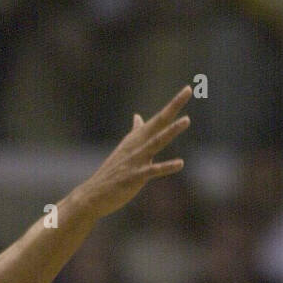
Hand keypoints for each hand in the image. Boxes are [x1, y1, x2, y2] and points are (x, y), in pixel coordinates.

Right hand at [83, 86, 191, 218]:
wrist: (93, 193)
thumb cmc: (112, 172)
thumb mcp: (125, 148)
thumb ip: (135, 132)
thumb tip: (138, 116)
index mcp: (137, 138)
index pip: (159, 118)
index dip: (174, 104)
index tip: (188, 89)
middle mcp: (137, 144)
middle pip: (159, 122)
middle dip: (173, 107)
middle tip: (188, 90)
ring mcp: (136, 160)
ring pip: (157, 142)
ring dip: (171, 131)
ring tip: (186, 120)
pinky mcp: (134, 177)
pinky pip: (153, 171)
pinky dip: (166, 167)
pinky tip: (180, 163)